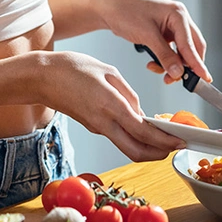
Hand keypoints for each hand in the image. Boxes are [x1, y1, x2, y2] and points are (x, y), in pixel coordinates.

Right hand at [35, 50, 185, 161]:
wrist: (40, 77)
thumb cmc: (70, 68)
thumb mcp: (107, 70)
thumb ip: (128, 92)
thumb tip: (142, 112)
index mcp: (110, 105)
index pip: (143, 131)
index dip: (165, 140)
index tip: (180, 140)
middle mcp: (103, 122)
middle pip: (136, 151)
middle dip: (159, 153)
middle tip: (174, 146)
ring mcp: (96, 127)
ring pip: (127, 147)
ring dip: (147, 147)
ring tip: (163, 137)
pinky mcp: (92, 126)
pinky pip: (117, 137)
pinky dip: (134, 137)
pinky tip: (142, 126)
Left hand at [94, 0, 211, 84]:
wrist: (107, 7)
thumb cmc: (125, 12)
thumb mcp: (146, 36)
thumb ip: (164, 55)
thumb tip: (178, 72)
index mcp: (178, 14)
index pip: (192, 44)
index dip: (197, 63)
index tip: (204, 78)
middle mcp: (177, 18)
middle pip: (192, 47)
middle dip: (185, 65)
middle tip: (178, 79)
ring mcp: (170, 25)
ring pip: (181, 51)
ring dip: (173, 64)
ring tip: (161, 74)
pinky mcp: (162, 32)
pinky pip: (170, 50)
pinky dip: (164, 60)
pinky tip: (153, 64)